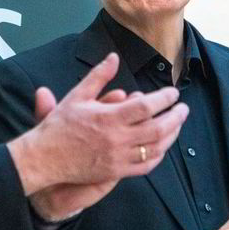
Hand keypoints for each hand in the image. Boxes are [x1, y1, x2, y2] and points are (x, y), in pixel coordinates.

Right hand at [8, 53, 189, 194]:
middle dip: (176, 117)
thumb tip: (113, 57)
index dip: (164, 98)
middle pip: (158, 128)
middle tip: (183, 108)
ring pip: (156, 148)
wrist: (45, 158)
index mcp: (108, 117)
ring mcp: (118, 157)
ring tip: (177, 125)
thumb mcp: (77, 95)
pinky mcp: (116, 171)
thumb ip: (99, 76)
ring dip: (171, 136)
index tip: (173, 93)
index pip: (147, 106)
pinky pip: (146, 166)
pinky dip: (158, 155)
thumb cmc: (59, 126)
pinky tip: (162, 146)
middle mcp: (117, 139)